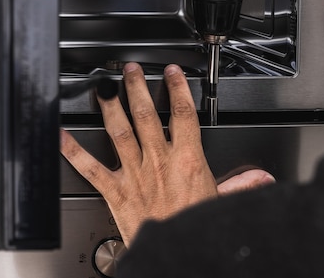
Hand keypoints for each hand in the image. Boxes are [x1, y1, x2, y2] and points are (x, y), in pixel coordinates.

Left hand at [60, 63, 274, 245]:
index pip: (183, 115)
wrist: (173, 254)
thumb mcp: (222, 201)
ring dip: (112, 107)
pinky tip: (61, 136)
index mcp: (187, 160)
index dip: (178, 89)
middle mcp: (158, 161)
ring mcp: (134, 173)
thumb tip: (262, 178)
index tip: (172, 73)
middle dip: (138, 89)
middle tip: (131, 70)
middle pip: (147, 115)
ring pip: (120, 132)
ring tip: (104, 87)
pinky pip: (91, 168)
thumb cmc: (192, 226)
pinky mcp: (115, 190)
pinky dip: (74, 151)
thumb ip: (242, 184)